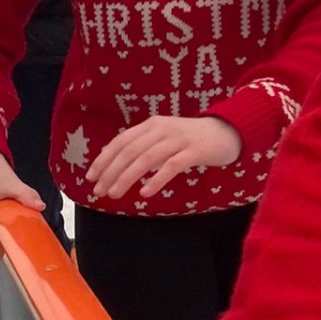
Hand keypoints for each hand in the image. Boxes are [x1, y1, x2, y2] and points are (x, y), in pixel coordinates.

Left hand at [86, 116, 242, 200]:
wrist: (229, 131)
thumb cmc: (193, 139)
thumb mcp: (164, 137)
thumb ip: (142, 146)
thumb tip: (112, 161)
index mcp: (152, 125)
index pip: (121, 141)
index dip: (104, 159)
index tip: (91, 177)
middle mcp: (162, 129)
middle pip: (130, 151)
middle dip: (111, 172)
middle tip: (99, 191)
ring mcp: (179, 139)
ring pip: (147, 158)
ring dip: (127, 177)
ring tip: (115, 194)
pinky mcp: (195, 151)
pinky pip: (172, 166)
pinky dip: (156, 179)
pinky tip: (145, 192)